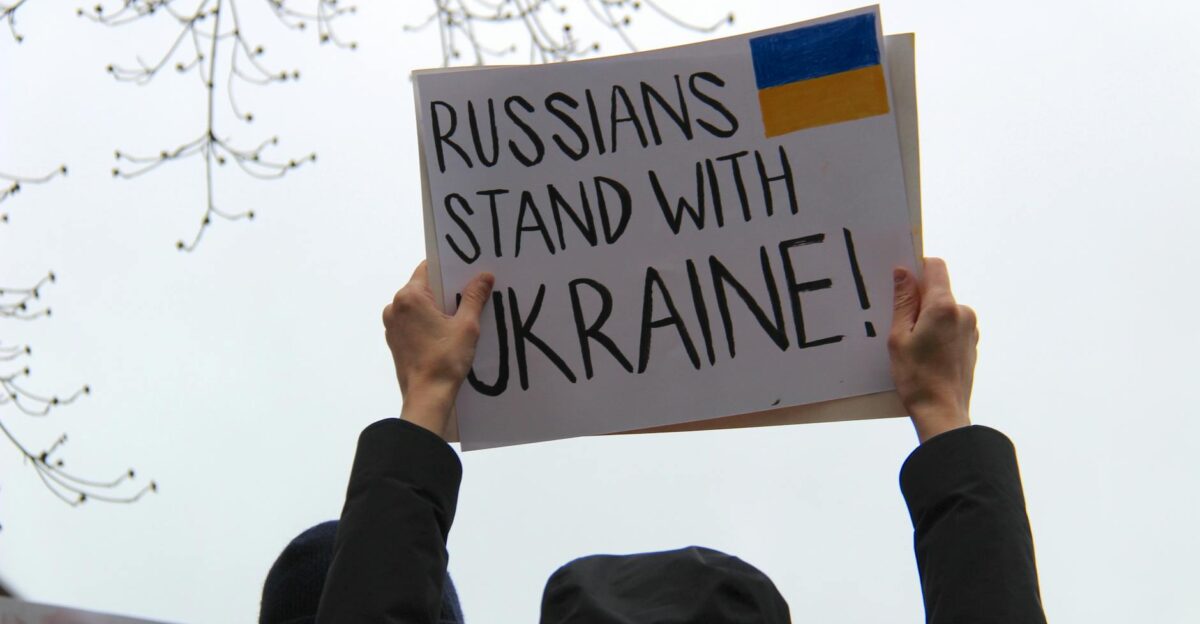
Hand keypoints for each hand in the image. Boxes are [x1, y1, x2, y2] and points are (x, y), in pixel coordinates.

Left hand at [382, 260, 494, 437]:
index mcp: (409, 297)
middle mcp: (395, 307)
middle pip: (423, 287)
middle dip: (445, 291)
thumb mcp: (467, 325)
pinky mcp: (394, 340)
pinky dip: (427, 322)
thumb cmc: (446, 359)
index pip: (428, 268)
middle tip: (469, 295)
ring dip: (437, 308)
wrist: (427, 397)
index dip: (448, 269)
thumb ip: (474, 297)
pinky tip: (445, 333)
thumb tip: (484, 276)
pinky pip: (413, 322)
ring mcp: (392, 325)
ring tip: (460, 318)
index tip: (466, 273)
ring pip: (418, 306)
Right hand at [888, 258, 977, 443]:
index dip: (917, 268)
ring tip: (912, 344)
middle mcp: (963, 313)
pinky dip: (938, 331)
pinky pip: (952, 325)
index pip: (935, 267)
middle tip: (899, 323)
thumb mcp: (899, 337)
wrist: (942, 412)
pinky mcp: (972, 343)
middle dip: (918, 299)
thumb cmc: (917, 378)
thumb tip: (903, 273)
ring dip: (928, 318)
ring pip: (944, 309)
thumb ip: (903, 302)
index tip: (901, 281)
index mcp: (944, 307)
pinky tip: (925, 353)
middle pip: (939, 290)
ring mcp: (971, 328)